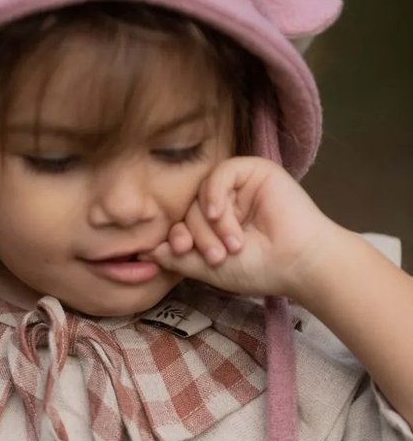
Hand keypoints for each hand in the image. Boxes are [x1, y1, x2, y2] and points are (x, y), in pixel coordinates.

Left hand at [149, 157, 338, 298]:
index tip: (180, 252)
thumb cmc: (258, 269)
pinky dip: (214, 194)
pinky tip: (221, 214)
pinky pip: (221, 173)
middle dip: (197, 235)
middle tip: (216, 257)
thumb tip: (145, 251)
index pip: (181, 223)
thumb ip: (176, 258)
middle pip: (189, 209)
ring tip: (233, 245)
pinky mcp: (255, 171)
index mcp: (215, 226)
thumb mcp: (207, 268)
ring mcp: (240, 187)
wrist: (297, 263)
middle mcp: (226, 203)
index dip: (175, 236)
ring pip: (202, 193)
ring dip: (211, 224)